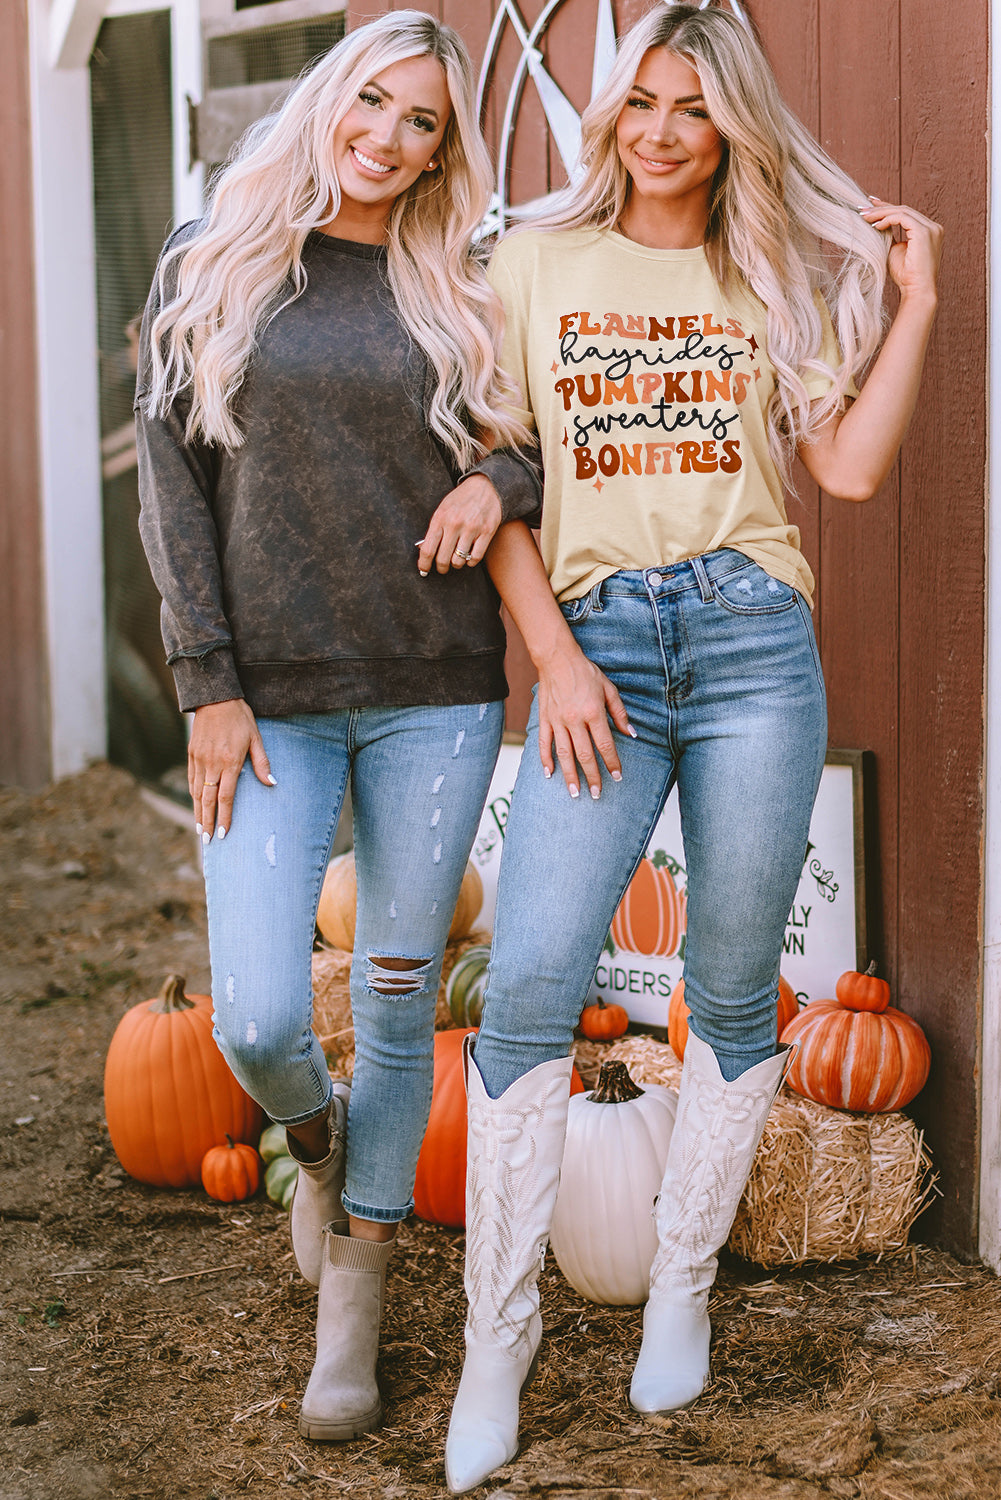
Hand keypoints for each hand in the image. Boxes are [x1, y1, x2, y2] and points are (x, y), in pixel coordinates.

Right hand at [188, 698, 273, 840]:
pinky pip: (191, 779)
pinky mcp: (191, 753)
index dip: (224, 817)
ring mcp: (199, 759)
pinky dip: (194, 795)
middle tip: (208, 841)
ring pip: (197, 792)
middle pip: (208, 800)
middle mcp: (211, 763)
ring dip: (198, 813)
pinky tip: (196, 805)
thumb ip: (262, 763)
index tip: (223, 833)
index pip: (226, 797)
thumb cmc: (240, 718)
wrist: (215, 697)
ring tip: (199, 830)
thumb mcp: (256, 738)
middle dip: (207, 822)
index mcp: (230, 761)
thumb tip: (271, 783)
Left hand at [417, 474, 501, 575]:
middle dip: (441, 567)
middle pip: (443, 558)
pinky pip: (475, 557)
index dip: (424, 564)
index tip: (423, 570)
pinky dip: (471, 562)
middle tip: (442, 568)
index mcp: (440, 518)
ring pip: (459, 560)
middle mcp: (455, 524)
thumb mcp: (443, 509)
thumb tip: (424, 549)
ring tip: (457, 559)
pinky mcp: (487, 532)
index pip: (428, 548)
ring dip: (456, 564)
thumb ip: (435, 528)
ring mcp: (472, 528)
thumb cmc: (462, 499)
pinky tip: (469, 557)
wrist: (486, 486)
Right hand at [537, 649, 633, 798]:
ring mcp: (557, 721)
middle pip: (584, 755)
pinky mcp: (545, 719)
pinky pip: (545, 744)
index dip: (611, 763)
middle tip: (596, 794)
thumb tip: (631, 733)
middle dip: (592, 776)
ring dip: (570, 776)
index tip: (617, 776)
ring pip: (564, 754)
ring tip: (575, 793)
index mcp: (593, 712)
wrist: (557, 659)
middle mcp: (574, 720)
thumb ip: (619, 713)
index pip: (605, 745)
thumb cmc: (585, 672)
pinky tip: (550, 774)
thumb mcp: (608, 688)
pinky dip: (546, 760)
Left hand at [860, 197, 942, 302]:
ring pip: (903, 211)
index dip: (887, 208)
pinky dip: (887, 220)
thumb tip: (877, 226)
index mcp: (928, 231)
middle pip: (904, 210)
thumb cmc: (906, 276)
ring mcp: (931, 228)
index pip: (906, 214)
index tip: (870, 206)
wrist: (916, 290)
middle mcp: (932, 227)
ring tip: (864, 216)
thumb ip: (891, 237)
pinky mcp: (924, 232)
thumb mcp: (895, 251)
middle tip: (862, 208)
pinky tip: (875, 226)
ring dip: (881, 213)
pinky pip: (903, 218)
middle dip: (881, 207)